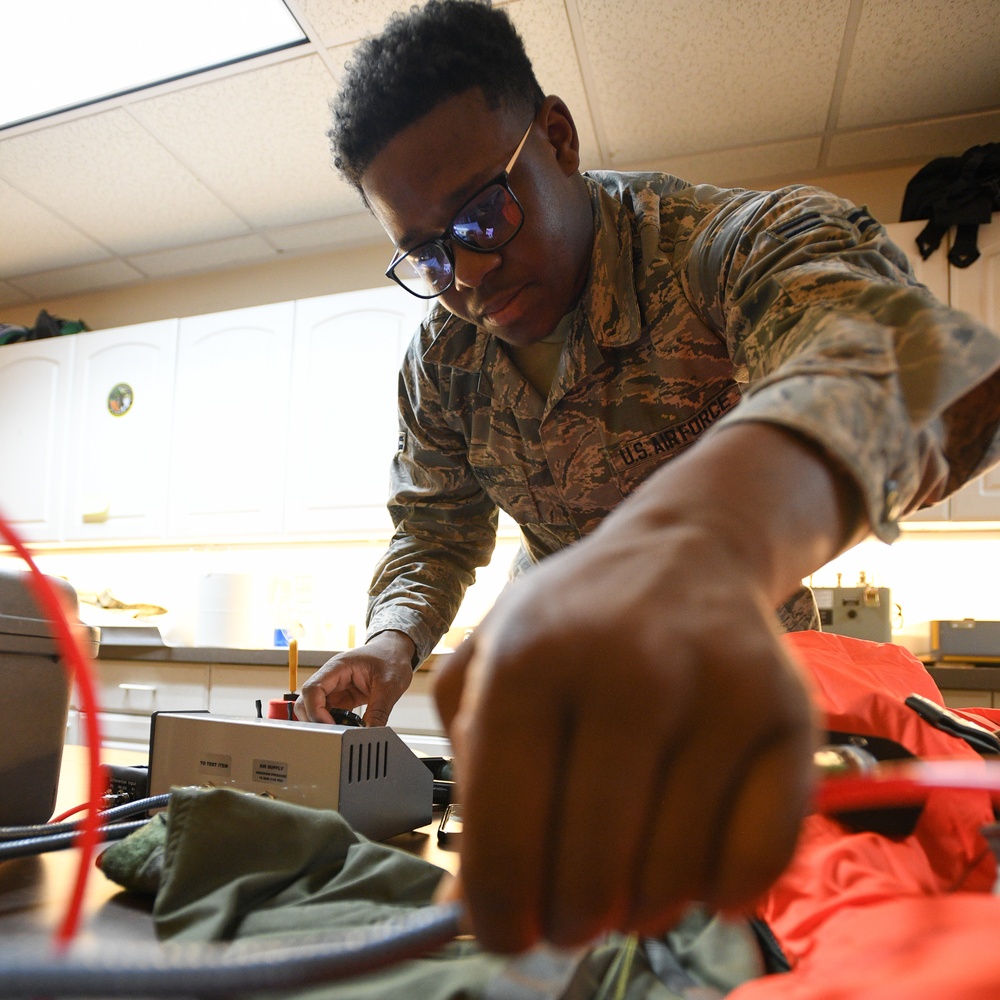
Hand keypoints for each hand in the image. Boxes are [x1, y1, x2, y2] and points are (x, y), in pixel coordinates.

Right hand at [294, 630, 414, 726]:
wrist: (396, 650)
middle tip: (332, 733)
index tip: (329, 725)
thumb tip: (371, 734)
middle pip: (307, 701)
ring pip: (316, 709)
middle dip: (314, 719)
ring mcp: (336, 688)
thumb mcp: (390, 684)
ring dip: (323, 723)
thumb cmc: (391, 657)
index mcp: (338, 667)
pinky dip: (334, 724)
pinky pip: (329, 713)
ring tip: (341, 732)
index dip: (315, 710)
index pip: (312, 689)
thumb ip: (379, 711)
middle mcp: (332, 678)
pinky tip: (346, 728)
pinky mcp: (342, 698)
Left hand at [433, 424, 862, 954]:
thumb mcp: (490, 663)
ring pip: (675, 876)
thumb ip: (470, 776)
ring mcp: (719, 690)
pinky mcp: (791, 714)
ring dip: (641, 907)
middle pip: (591, 867)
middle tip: (567, 916)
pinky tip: (694, 868)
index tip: (504, 935)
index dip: (496, 908)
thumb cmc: (573, 621)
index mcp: (532, 657)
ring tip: (625, 877)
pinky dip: (721, 891)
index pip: (503, 827)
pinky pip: (759, 860)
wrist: (685, 552)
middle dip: (568, 920)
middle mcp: (629, 668)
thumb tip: (464, 906)